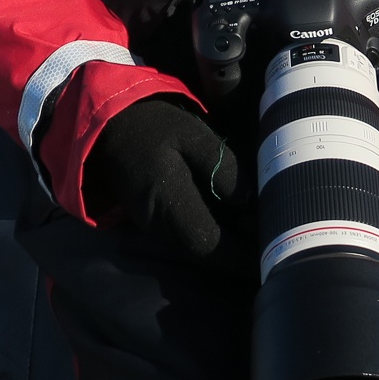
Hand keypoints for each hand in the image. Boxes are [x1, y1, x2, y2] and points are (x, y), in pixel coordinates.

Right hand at [85, 97, 253, 268]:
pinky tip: (230, 216)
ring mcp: (151, 225)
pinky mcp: (151, 221)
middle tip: (269, 232)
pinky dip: (210, 232)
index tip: (269, 252)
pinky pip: (184, 236)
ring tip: (255, 222)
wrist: (109, 125)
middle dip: (237, 250)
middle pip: (203, 251)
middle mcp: (156, 222)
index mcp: (167, 199)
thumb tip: (249, 202)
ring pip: (194, 247)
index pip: (208, 242)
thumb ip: (222, 166)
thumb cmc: (154, 125)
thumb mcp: (193, 134)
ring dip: (225, 242)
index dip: (240, 254)